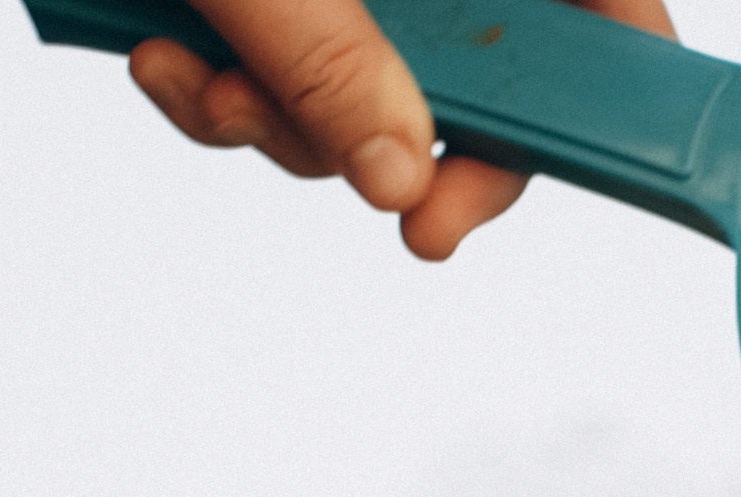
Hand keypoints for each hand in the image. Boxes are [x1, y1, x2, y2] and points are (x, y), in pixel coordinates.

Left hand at [131, 0, 675, 259]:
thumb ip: (328, 52)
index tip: (475, 200)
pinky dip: (216, 82)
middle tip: (326, 179)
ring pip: (362, 76)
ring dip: (273, 120)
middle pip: (476, 60)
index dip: (581, 101)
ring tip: (198, 81)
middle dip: (382, 138)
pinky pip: (274, 56)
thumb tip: (401, 180)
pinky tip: (159, 51)